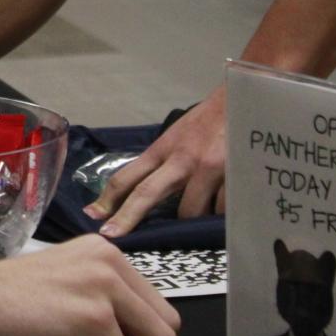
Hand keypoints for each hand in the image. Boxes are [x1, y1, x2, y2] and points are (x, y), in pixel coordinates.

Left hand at [86, 88, 227, 237]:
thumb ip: (162, 162)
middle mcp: (181, 159)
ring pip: (190, 212)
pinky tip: (225, 206)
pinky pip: (222, 210)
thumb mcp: (177, 137)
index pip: (128, 176)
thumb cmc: (207, 121)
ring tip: (199, 214)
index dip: (108, 198)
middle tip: (112, 235)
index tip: (93, 215)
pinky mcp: (233, 175)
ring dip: (191, 219)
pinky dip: (220, 214)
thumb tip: (143, 192)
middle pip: (146, 193)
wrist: (242, 101)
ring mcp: (206, 168)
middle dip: (126, 217)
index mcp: (163, 149)